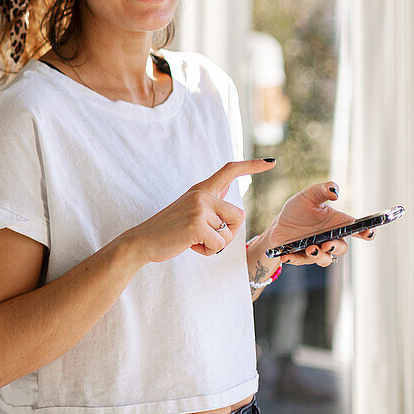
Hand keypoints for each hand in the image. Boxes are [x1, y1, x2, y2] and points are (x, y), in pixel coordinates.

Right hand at [125, 159, 275, 262]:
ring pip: (228, 233)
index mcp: (201, 190)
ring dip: (215, 244)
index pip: (229, 171)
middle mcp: (201, 195)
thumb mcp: (189, 210)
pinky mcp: (196, 224)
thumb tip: (226, 194)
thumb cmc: (168, 230)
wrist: (142, 241)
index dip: (252, 166)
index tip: (271, 162)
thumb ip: (209, 203)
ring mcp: (198, 208)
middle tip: (206, 237)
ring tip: (193, 240)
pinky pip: (219, 244)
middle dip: (228, 233)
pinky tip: (190, 245)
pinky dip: (208, 251)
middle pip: (238, 215)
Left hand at [264, 181, 376, 266]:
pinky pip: (301, 261)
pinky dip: (294, 258)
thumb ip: (322, 190)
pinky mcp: (301, 257)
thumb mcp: (309, 195)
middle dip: (336, 247)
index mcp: (337, 224)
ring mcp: (317, 250)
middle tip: (327, 244)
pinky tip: (286, 255)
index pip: (357, 230)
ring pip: (325, 259)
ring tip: (310, 249)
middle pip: (341, 248)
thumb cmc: (299, 209)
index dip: (367, 232)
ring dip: (320, 256)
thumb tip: (335, 192)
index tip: (368, 232)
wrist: (279, 224)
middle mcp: (330, 239)